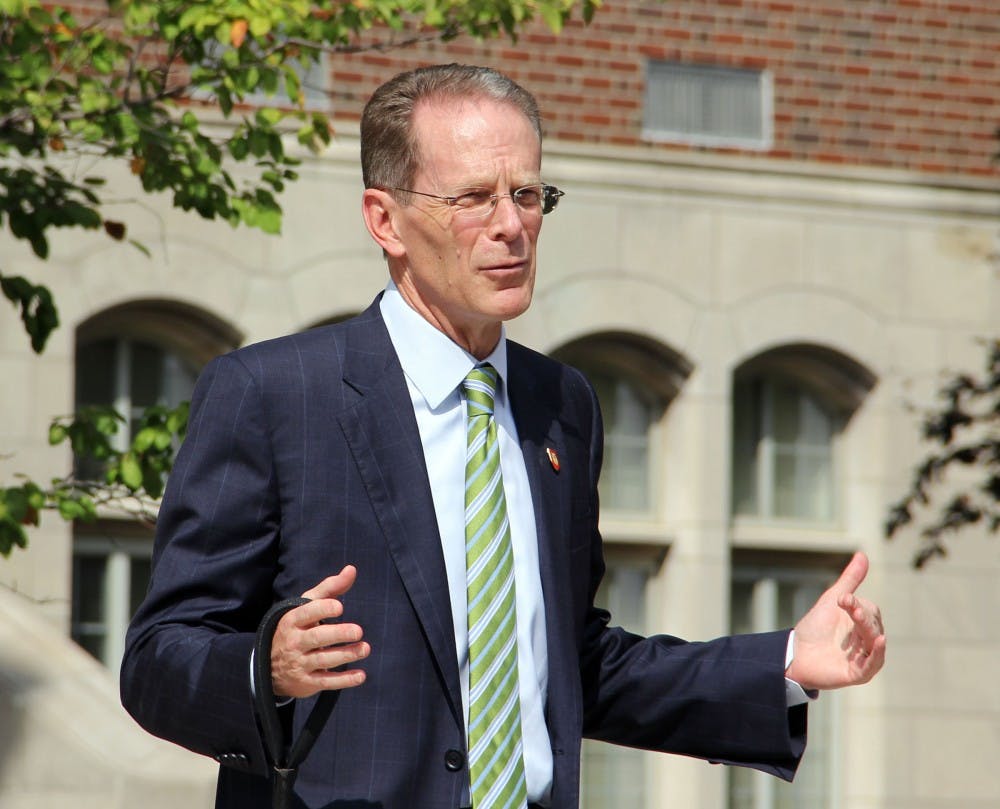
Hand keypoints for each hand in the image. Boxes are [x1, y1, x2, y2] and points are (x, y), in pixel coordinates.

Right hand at [270, 565, 369, 698]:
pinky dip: (344, 680)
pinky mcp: (307, 682)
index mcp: (293, 620)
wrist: (270, 666)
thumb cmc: (297, 628)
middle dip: (338, 634)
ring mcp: (300, 663)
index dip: (323, 609)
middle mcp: (295, 642)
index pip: (307, 612)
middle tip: (358, 631)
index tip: (340, 607)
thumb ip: (330, 588)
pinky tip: (361, 675)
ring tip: (365, 649)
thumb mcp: (307, 606)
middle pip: (317, 637)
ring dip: (346, 655)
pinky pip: (326, 682)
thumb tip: (352, 569)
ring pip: (324, 660)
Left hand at [785, 552, 885, 691]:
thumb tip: (863, 554)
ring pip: (873, 643)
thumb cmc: (815, 627)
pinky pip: (873, 664)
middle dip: (861, 616)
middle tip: (849, 606)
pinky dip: (877, 653)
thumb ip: (850, 580)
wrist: (794, 652)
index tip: (842, 598)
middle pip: (872, 626)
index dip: (857, 603)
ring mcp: (864, 658)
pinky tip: (880, 641)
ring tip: (859, 617)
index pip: (870, 611)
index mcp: (863, 624)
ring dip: (868, 630)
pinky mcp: (857, 673)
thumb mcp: (832, 599)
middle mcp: (867, 641)